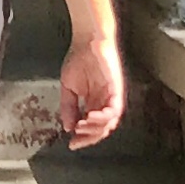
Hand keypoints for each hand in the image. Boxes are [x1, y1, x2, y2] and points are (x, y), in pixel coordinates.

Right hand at [56, 30, 126, 148]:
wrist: (87, 40)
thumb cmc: (79, 58)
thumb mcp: (68, 87)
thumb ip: (68, 107)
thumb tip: (67, 127)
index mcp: (94, 103)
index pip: (92, 128)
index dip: (83, 138)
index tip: (71, 144)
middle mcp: (105, 103)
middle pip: (102, 130)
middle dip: (88, 138)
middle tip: (76, 140)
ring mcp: (112, 97)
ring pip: (109, 123)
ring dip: (95, 129)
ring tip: (81, 127)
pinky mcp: (116, 89)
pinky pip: (114, 109)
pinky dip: (103, 117)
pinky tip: (90, 117)